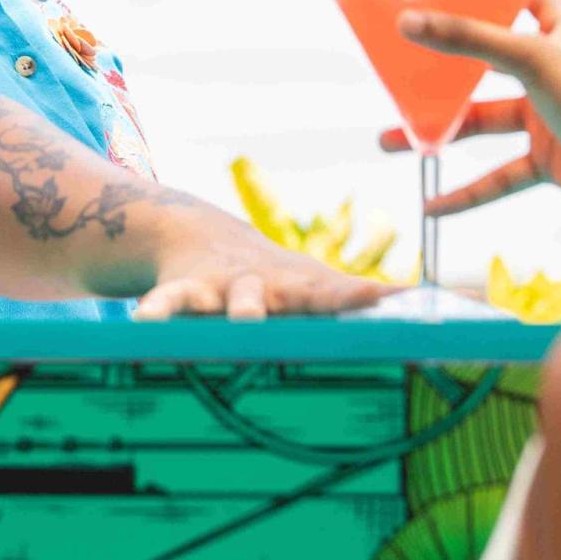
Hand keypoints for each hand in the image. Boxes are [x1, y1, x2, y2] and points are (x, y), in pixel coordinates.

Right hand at [132, 210, 396, 320]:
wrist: (200, 236)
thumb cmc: (273, 278)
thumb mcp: (310, 284)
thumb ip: (352, 295)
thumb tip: (416, 298)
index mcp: (297, 290)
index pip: (331, 295)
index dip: (355, 298)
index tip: (385, 298)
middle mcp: (263, 286)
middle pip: (282, 300)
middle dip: (306, 309)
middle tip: (311, 317)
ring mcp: (222, 288)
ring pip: (227, 300)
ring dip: (236, 311)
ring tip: (242, 321)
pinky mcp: (183, 292)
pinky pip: (168, 303)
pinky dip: (159, 311)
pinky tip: (144, 324)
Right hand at [380, 0, 560, 229]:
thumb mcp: (529, 59)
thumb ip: (468, 40)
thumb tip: (409, 22)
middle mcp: (556, 70)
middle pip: (491, 61)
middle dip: (444, 70)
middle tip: (399, 69)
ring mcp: (550, 118)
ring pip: (485, 122)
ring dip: (441, 133)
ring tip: (390, 142)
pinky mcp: (550, 162)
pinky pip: (500, 176)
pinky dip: (468, 191)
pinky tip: (432, 206)